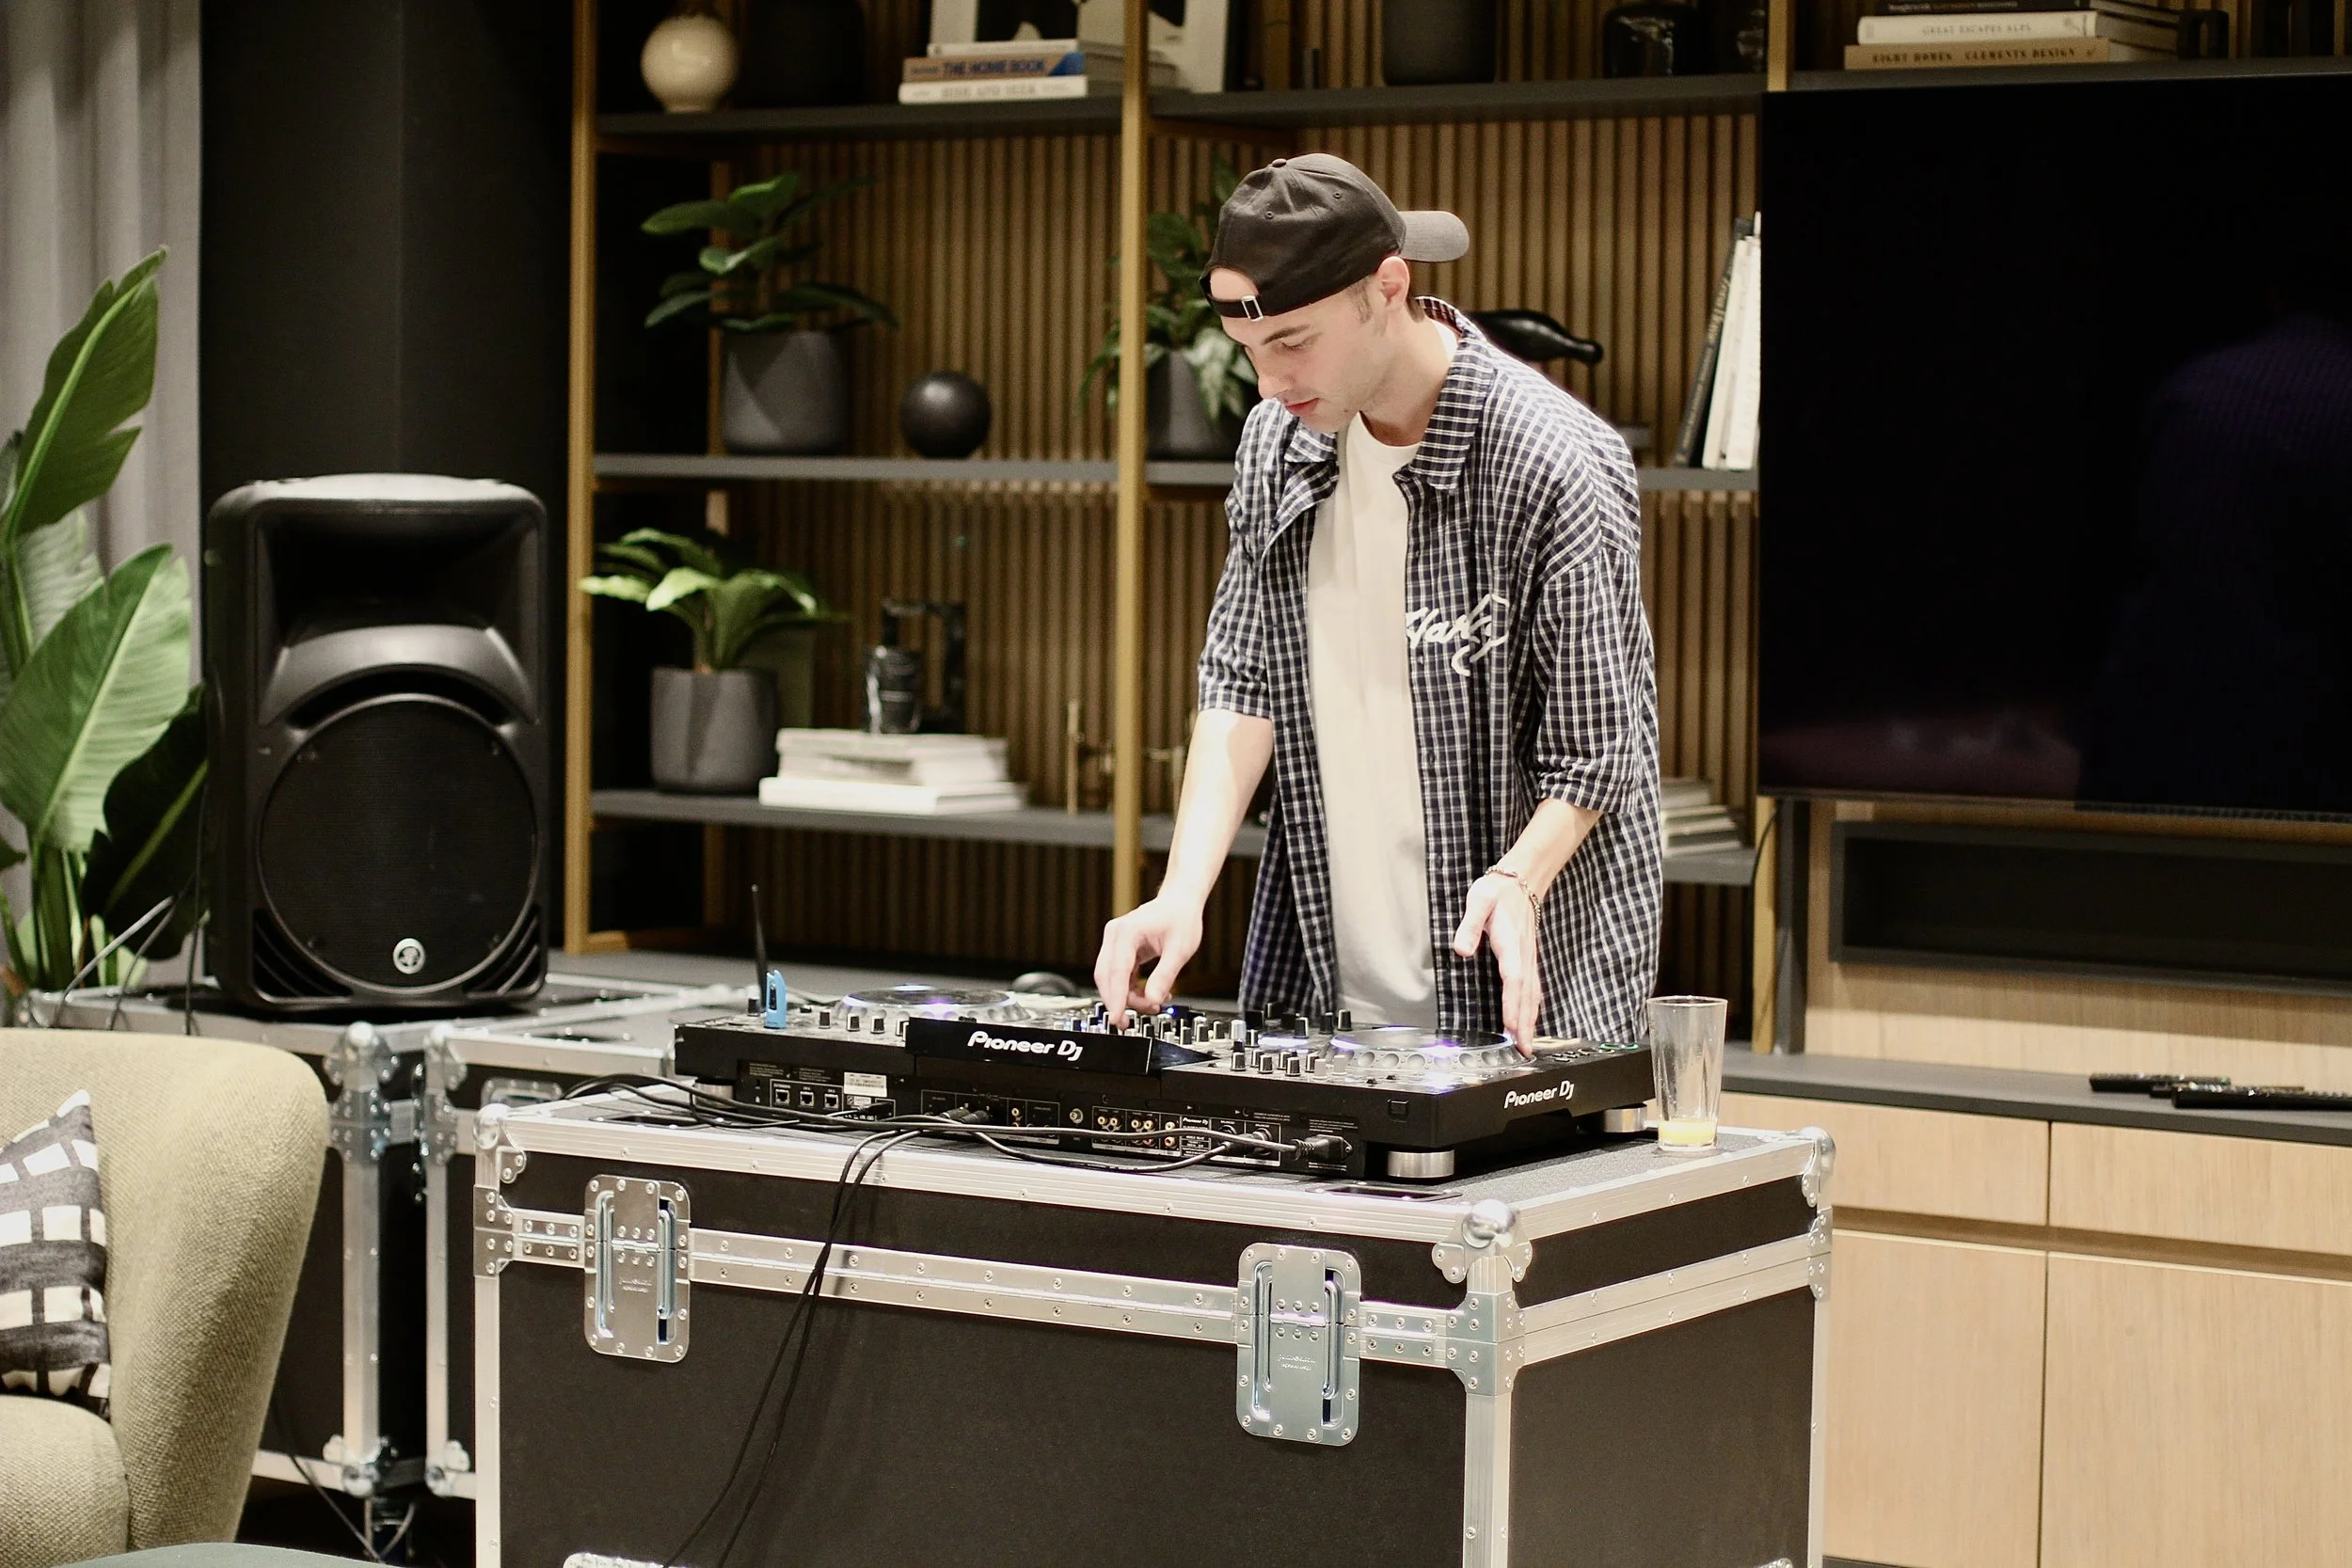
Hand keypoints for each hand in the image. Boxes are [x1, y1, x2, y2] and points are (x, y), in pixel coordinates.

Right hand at [1095, 895, 1204, 1025]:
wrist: (1179, 903)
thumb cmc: (1181, 918)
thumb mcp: (1179, 950)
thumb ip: (1165, 976)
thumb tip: (1152, 999)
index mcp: (1126, 932)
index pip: (1116, 971)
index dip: (1116, 998)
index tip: (1117, 1018)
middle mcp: (1115, 936)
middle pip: (1106, 977)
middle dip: (1119, 1001)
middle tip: (1131, 1022)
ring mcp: (1115, 943)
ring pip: (1111, 979)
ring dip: (1127, 997)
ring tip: (1152, 1005)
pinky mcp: (1120, 950)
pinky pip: (1118, 976)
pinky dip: (1129, 989)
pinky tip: (1147, 995)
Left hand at [1452, 874, 1541, 1055]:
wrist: (1523, 880)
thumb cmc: (1498, 891)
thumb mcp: (1479, 900)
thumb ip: (1469, 925)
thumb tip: (1461, 949)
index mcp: (1511, 944)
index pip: (1513, 979)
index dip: (1512, 1005)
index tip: (1510, 1026)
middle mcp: (1523, 955)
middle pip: (1526, 995)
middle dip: (1525, 1024)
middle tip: (1524, 1050)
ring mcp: (1529, 958)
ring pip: (1532, 994)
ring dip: (1530, 1020)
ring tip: (1528, 1044)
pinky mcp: (1528, 959)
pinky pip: (1533, 988)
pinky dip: (1532, 1008)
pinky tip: (1529, 1020)